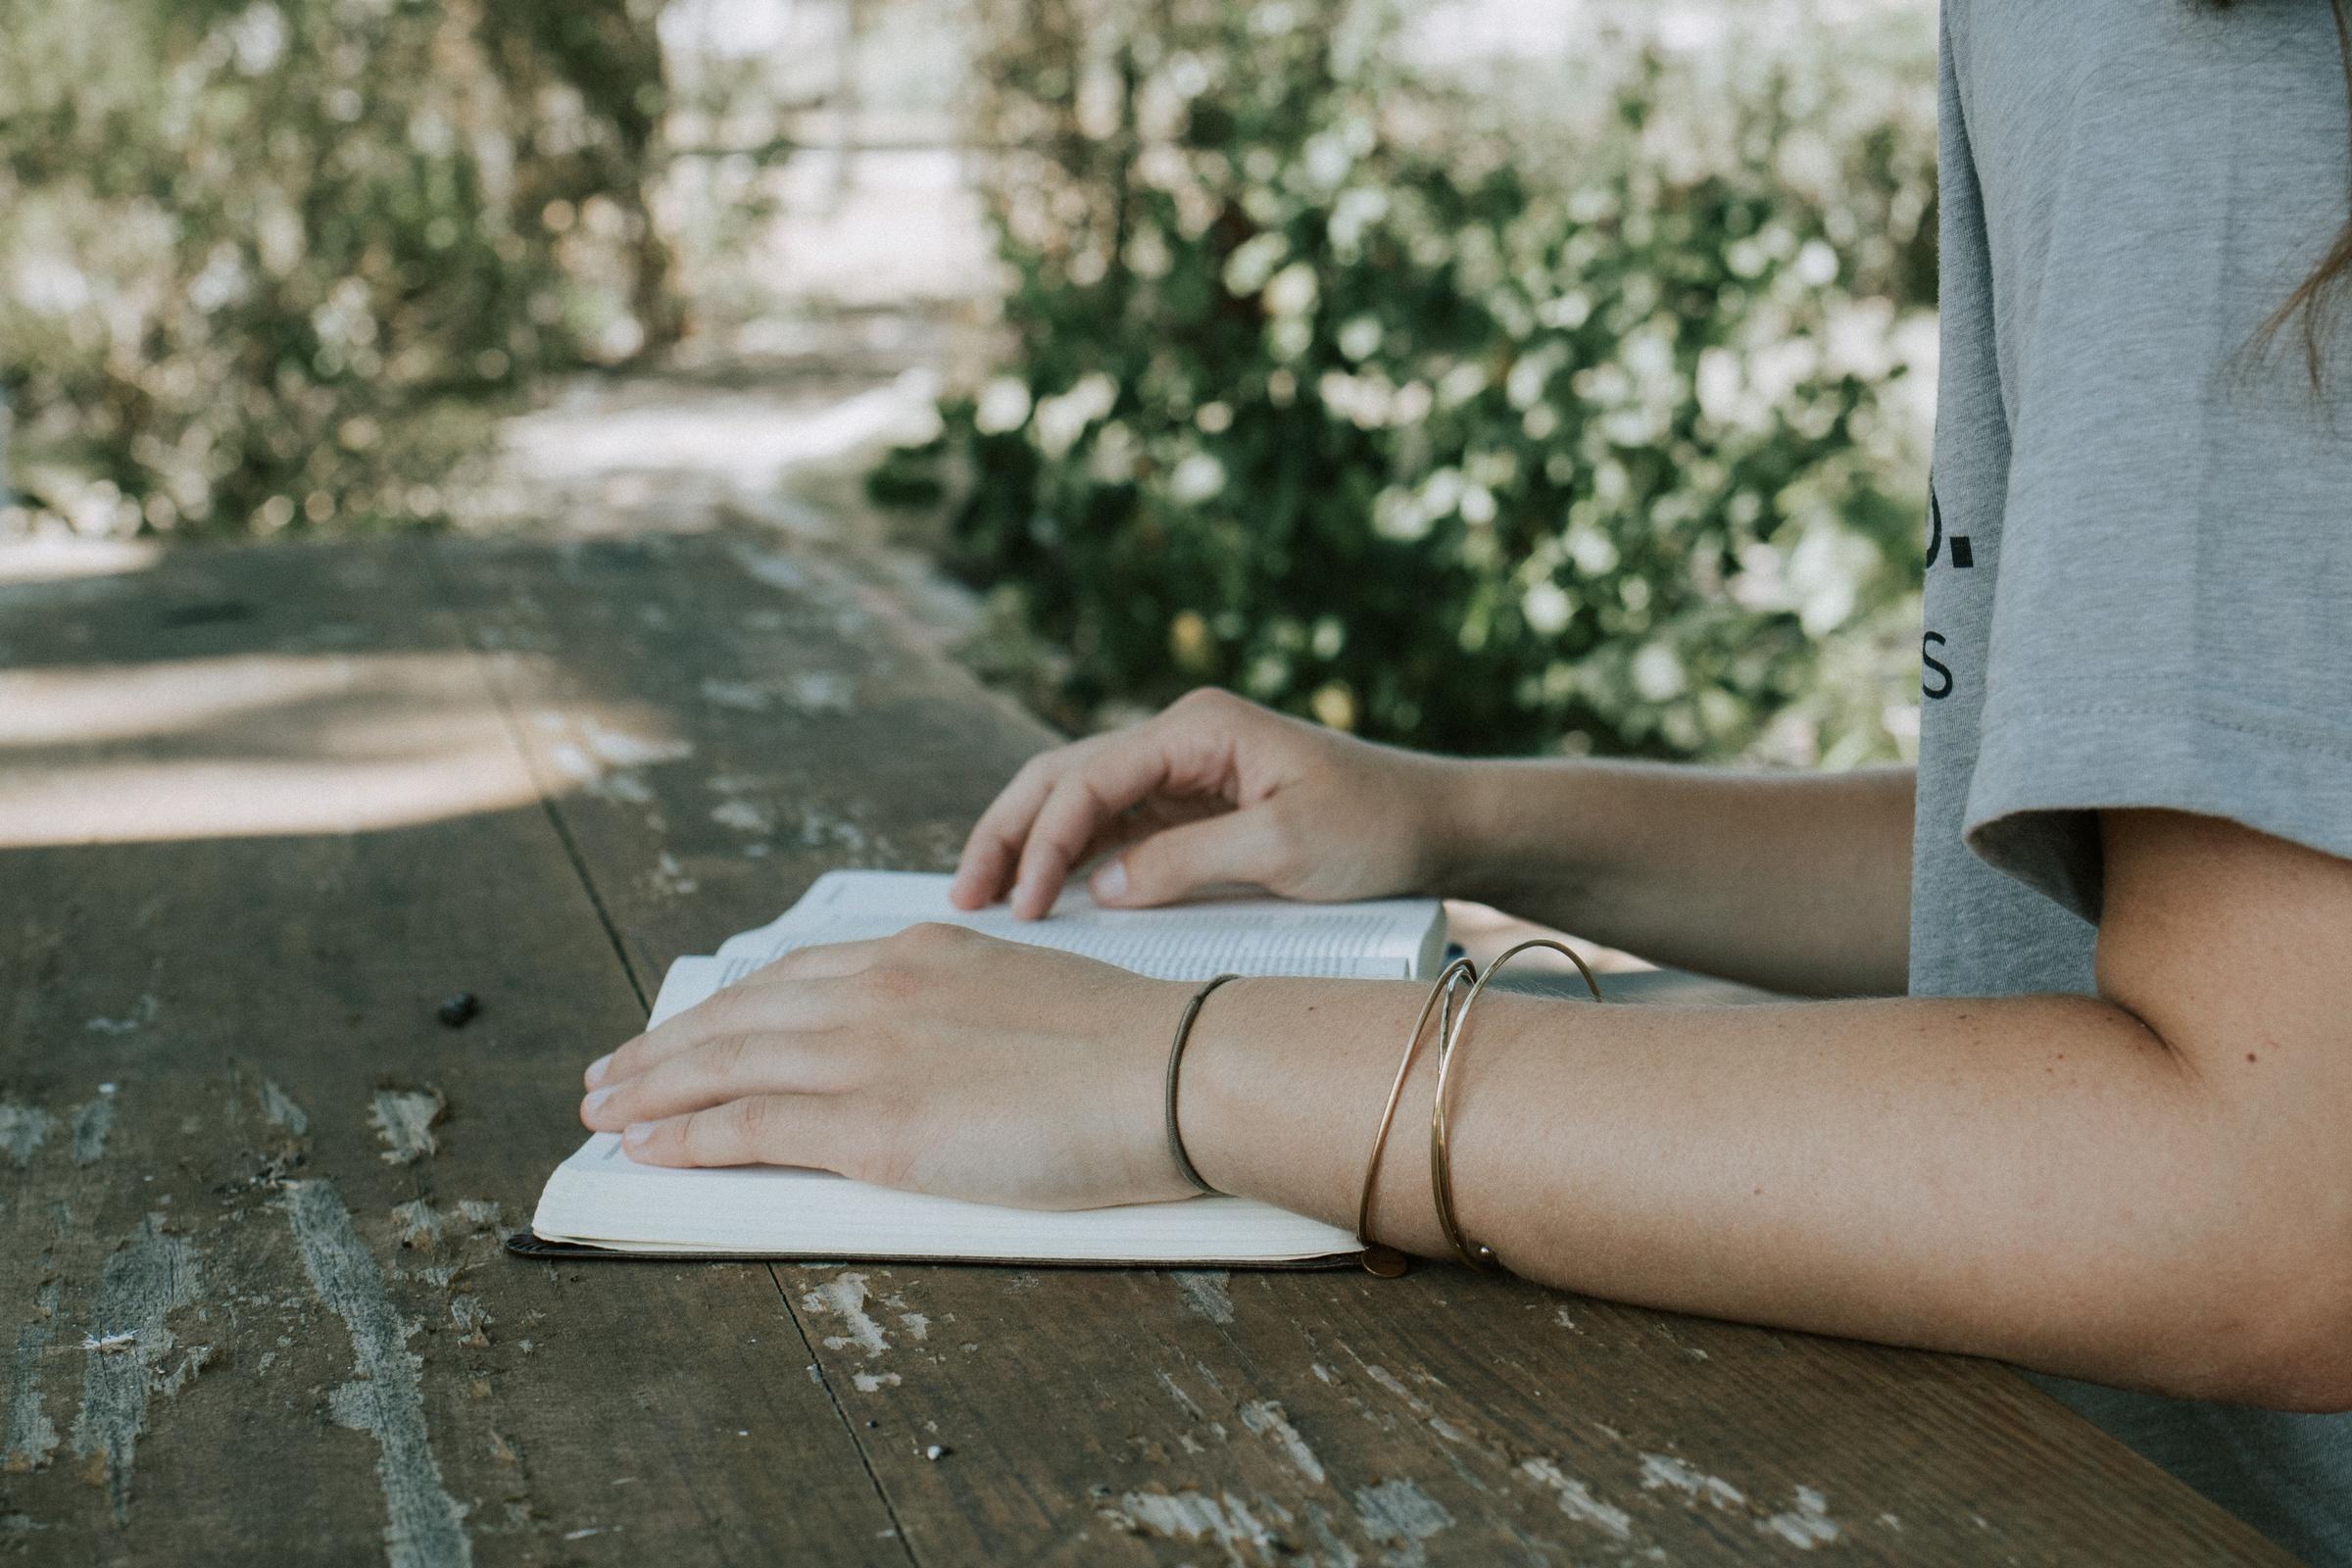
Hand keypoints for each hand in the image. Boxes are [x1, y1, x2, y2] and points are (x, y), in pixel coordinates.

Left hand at [578, 923, 1196, 1208]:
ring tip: (605, 1106)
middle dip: (667, 1045)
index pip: (795, 976)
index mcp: (923, 949)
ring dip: (653, 1087)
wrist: (1174, 1067)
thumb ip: (963, 1012)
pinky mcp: (873, 1126)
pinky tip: (650, 1144)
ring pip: (726, 1064)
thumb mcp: (1029, 997)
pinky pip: (750, 1127)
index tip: (692, 1024)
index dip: (731, 1005)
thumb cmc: (1131, 1045)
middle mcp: (879, 989)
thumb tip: (933, 1052)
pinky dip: (687, 1134)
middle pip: (741, 1015)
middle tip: (613, 1069)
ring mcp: (870, 1053)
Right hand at [952, 687, 1460, 918]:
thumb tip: (1102, 888)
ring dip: (1029, 846)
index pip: (1089, 779)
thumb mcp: (1285, 850)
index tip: (1024, 907)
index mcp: (1198, 729)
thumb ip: (1187, 863)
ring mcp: (1184, 771)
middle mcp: (1181, 739)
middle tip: (965, 897)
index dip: (1043, 842)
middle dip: (1008, 833)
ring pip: (1078, 800)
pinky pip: (1114, 829)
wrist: (1439, 826)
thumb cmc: (1376, 828)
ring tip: (985, 900)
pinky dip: (1071, 859)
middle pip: (1063, 776)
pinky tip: (1043, 896)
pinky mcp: (1193, 808)